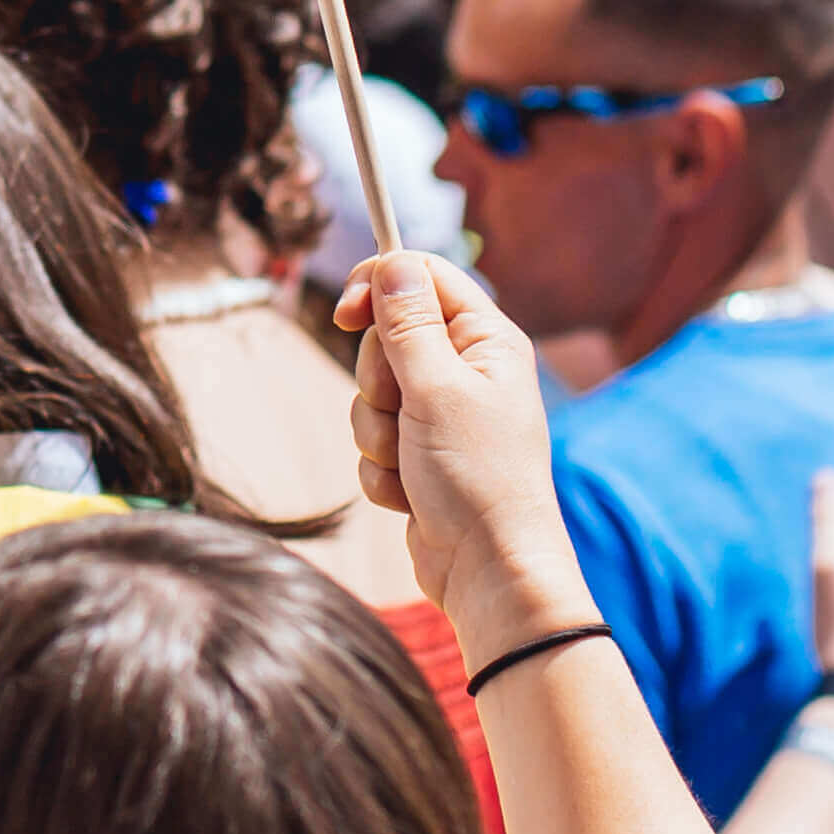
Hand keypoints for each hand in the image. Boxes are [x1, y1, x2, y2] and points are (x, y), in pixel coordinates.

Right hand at [336, 246, 595, 662]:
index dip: (379, 286)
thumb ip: (408, 324)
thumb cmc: (477, 480)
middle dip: (377, 380)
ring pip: (371, 395)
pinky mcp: (420, 457)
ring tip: (411, 463)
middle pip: (386, 337)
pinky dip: (381, 470)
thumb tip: (391, 261)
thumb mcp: (436, 390)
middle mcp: (467, 372)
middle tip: (404, 410)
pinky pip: (373, 442)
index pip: (423, 278)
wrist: (487, 573)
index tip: (346, 313)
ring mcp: (442, 417)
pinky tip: (410, 496)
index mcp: (486, 342)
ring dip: (376, 433)